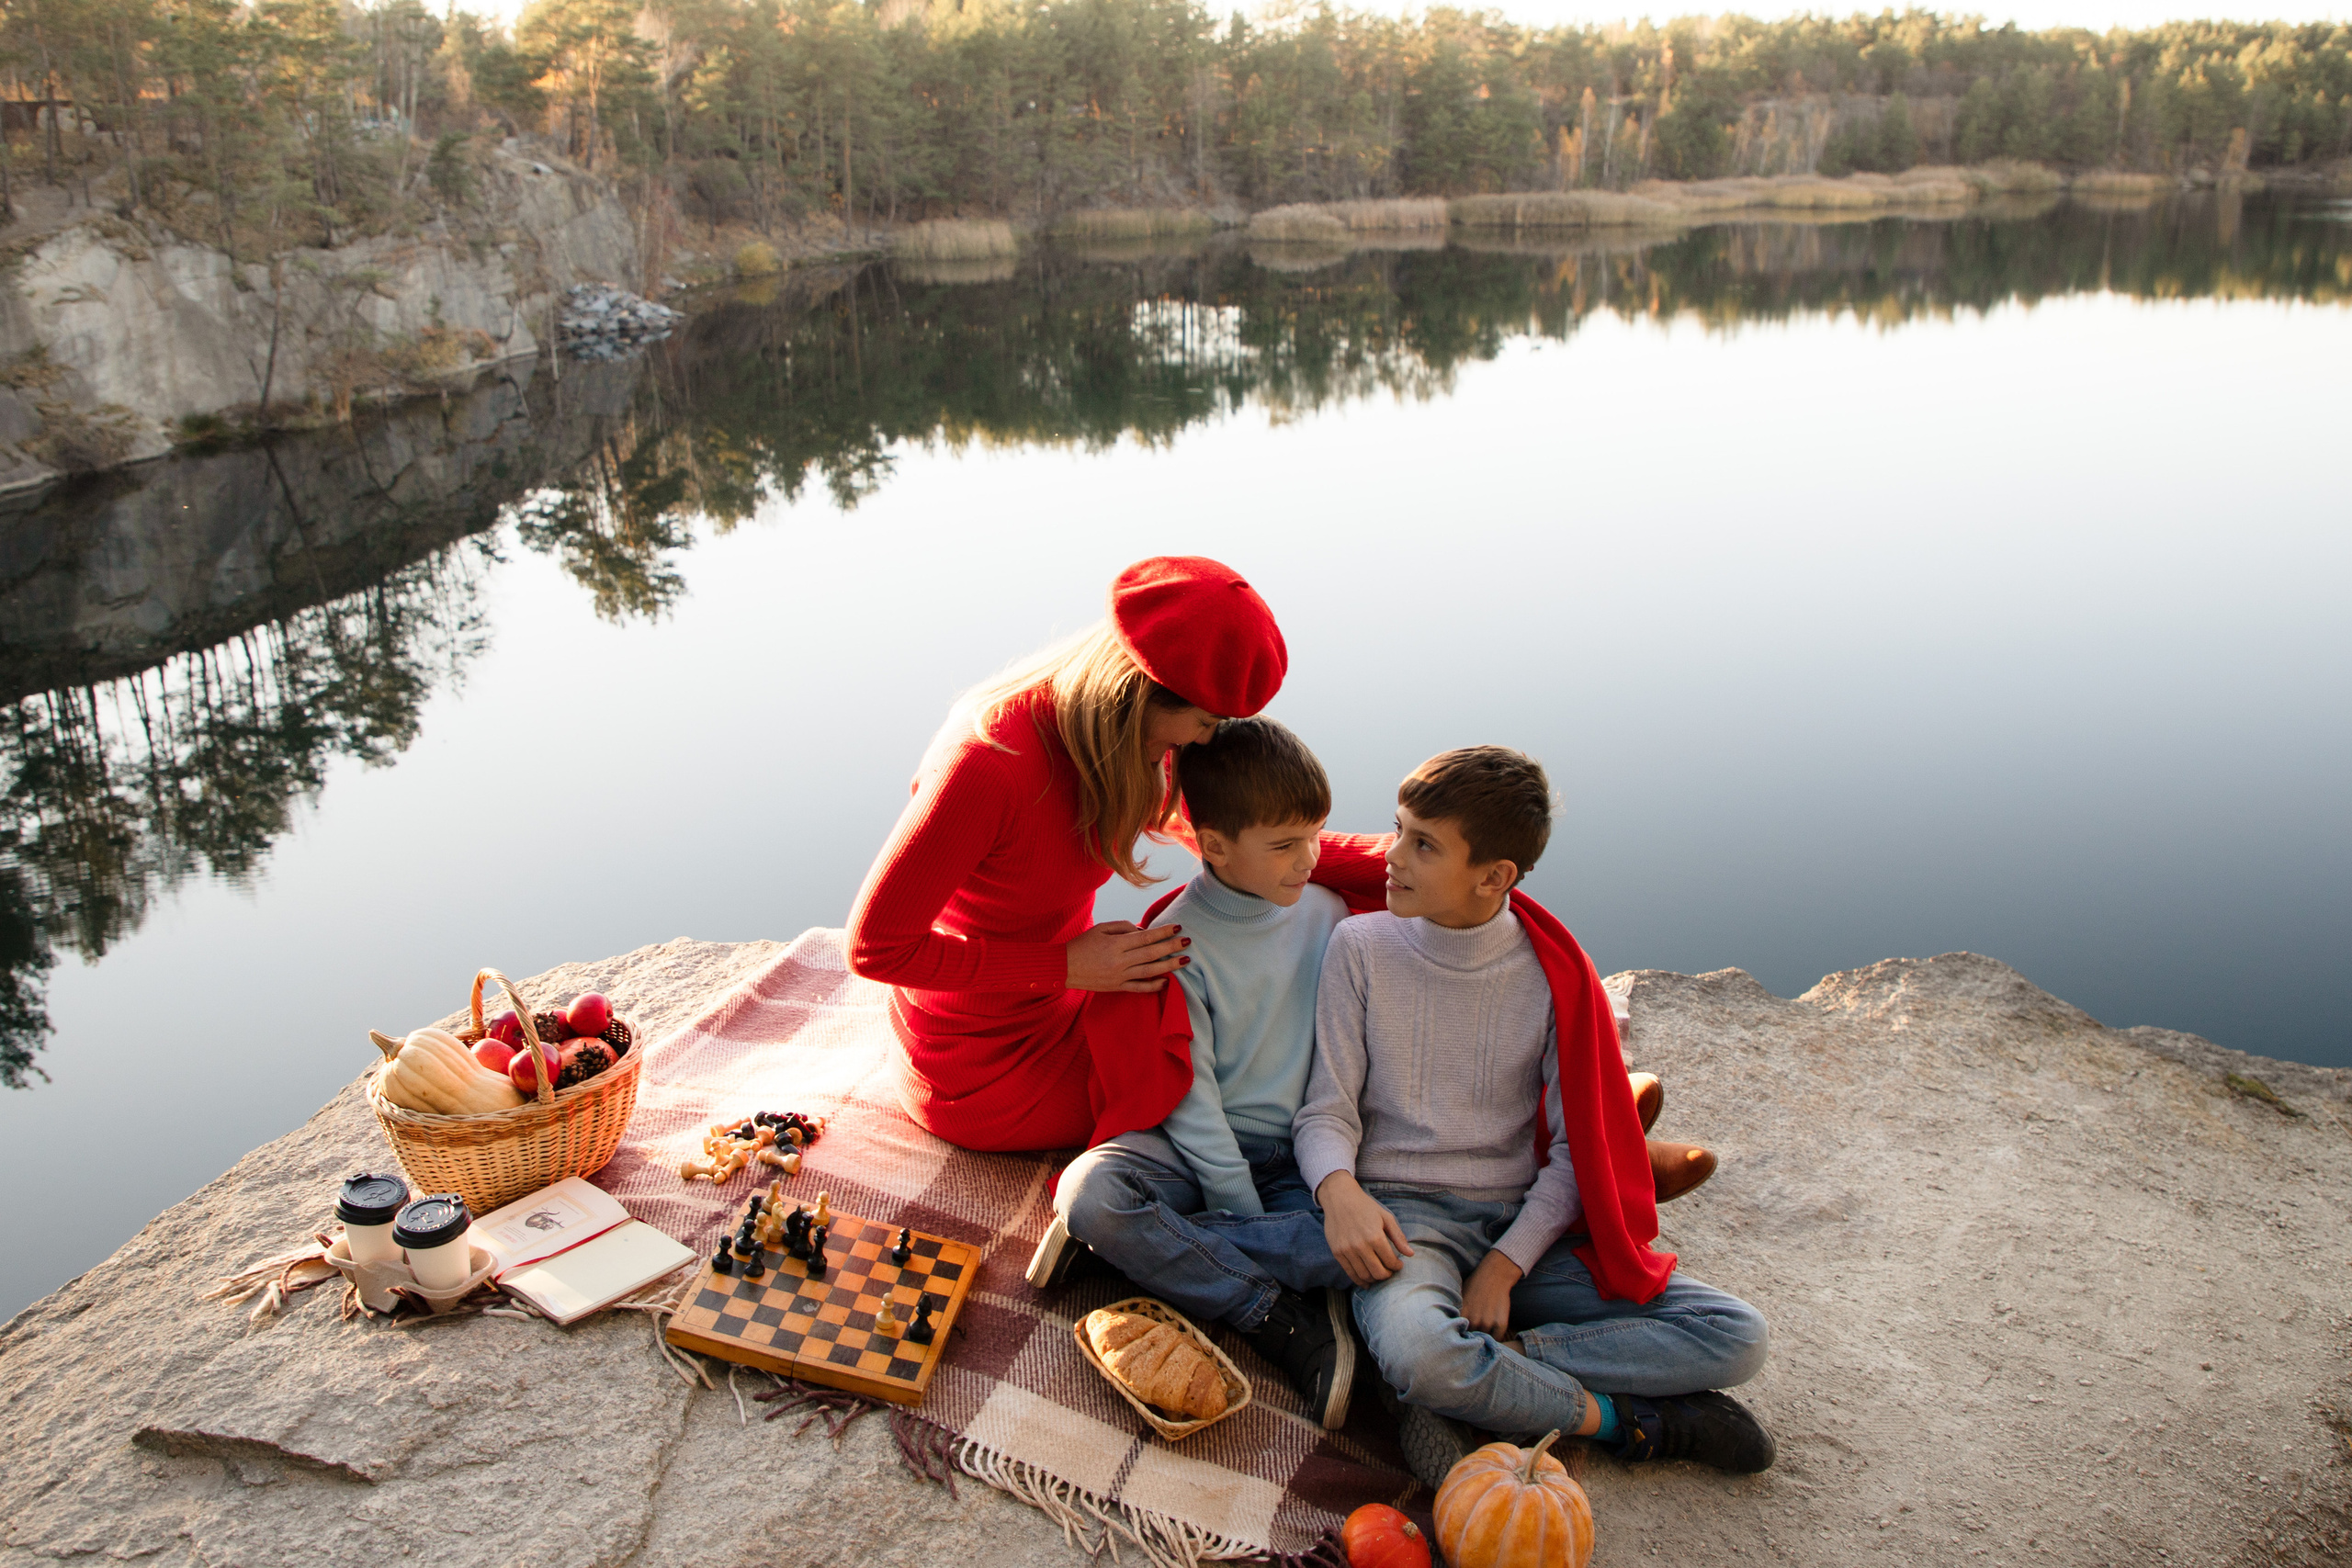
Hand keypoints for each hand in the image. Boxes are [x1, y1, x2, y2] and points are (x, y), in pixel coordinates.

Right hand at [1065, 921, 1185, 992]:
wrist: (1062, 968)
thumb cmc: (1082, 945)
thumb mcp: (1101, 929)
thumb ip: (1123, 927)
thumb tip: (1144, 931)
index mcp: (1115, 944)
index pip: (1145, 937)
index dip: (1163, 932)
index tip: (1177, 927)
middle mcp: (1119, 960)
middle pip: (1151, 953)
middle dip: (1171, 947)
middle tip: (1188, 941)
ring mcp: (1119, 976)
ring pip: (1149, 971)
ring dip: (1169, 966)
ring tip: (1184, 960)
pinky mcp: (1117, 987)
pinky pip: (1139, 988)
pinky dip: (1154, 986)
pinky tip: (1167, 981)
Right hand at [1316, 1171, 1414, 1286]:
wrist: (1339, 1198)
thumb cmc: (1365, 1207)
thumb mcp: (1385, 1217)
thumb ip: (1398, 1237)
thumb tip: (1411, 1254)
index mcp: (1375, 1237)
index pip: (1390, 1262)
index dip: (1397, 1266)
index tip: (1398, 1264)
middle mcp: (1360, 1246)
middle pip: (1378, 1273)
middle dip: (1387, 1275)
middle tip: (1389, 1271)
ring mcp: (1347, 1250)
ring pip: (1364, 1275)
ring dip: (1374, 1279)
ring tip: (1378, 1274)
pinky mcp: (1337, 1252)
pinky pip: (1350, 1273)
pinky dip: (1359, 1280)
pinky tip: (1366, 1280)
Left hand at [1461, 1250, 1522, 1337]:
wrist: (1494, 1275)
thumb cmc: (1475, 1285)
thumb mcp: (1460, 1298)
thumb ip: (1457, 1313)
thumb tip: (1449, 1327)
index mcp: (1461, 1315)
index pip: (1458, 1334)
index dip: (1460, 1337)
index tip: (1461, 1338)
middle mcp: (1473, 1320)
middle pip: (1471, 1339)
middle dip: (1472, 1338)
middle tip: (1474, 1336)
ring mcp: (1487, 1322)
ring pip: (1484, 1339)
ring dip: (1484, 1338)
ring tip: (1484, 1332)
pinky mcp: (1500, 1323)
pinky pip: (1497, 1337)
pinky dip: (1496, 1337)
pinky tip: (1493, 1330)